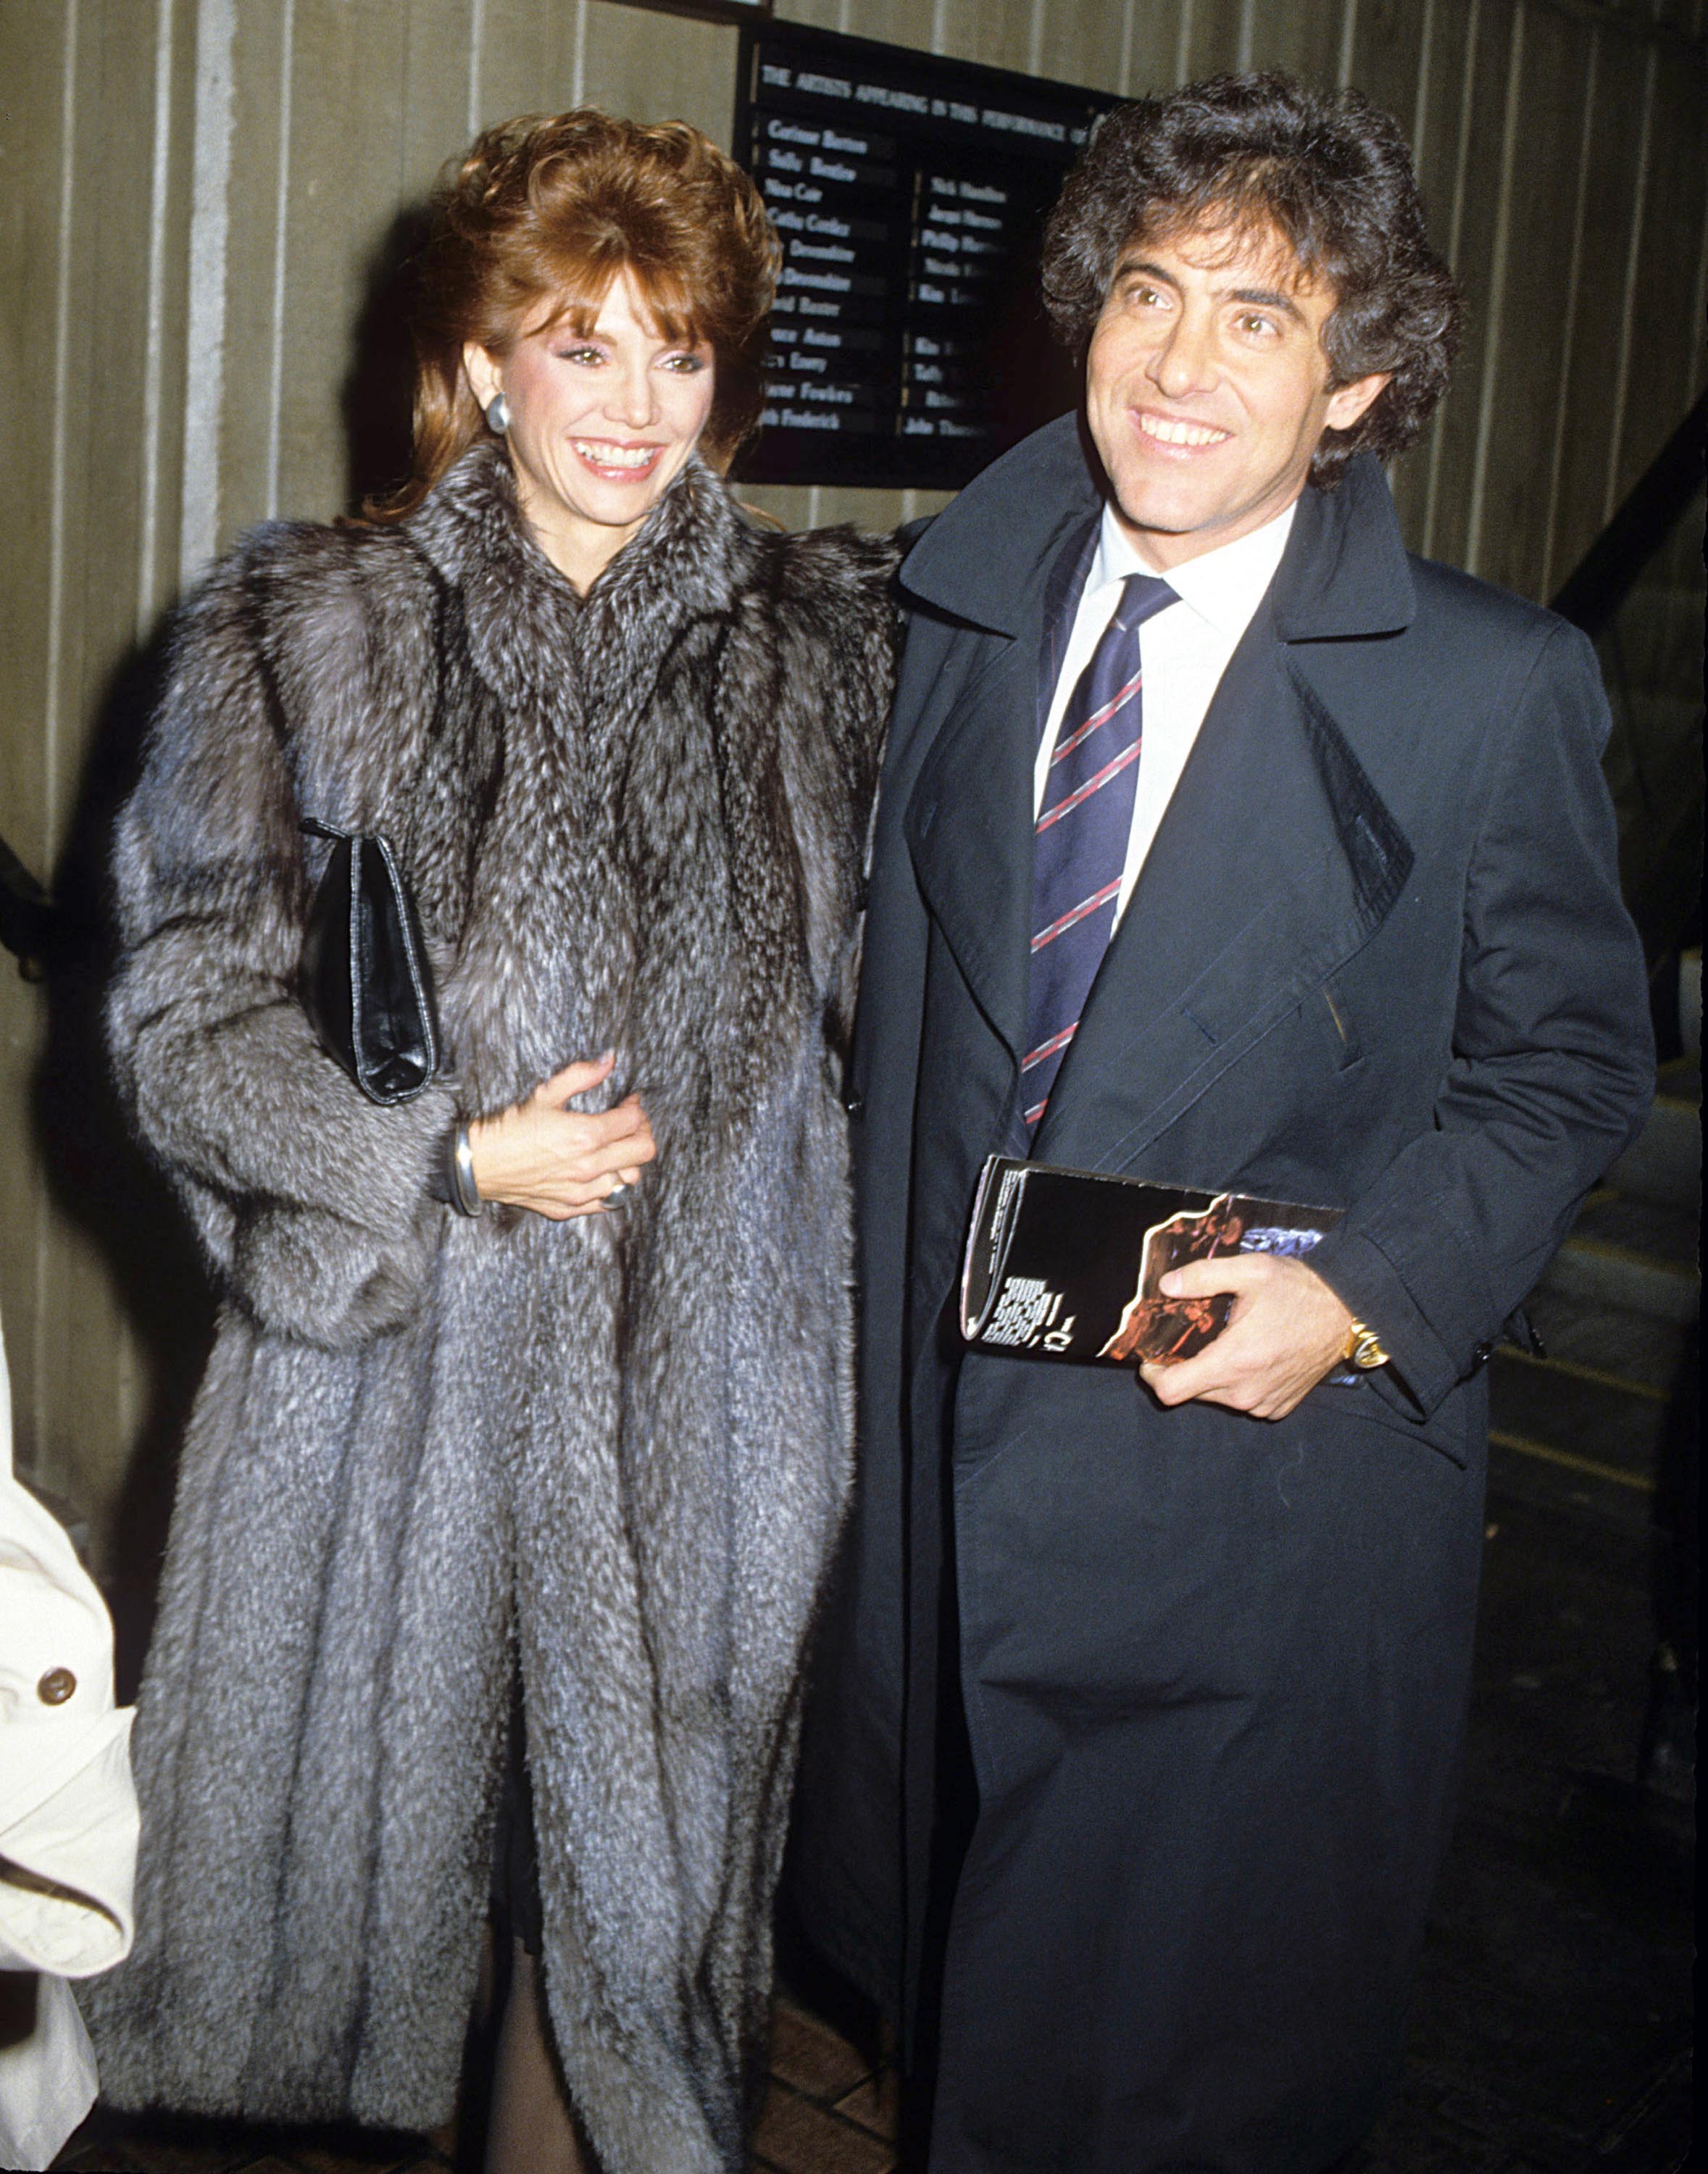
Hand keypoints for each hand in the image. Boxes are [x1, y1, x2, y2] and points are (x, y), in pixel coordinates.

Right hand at [466, 1053, 655, 1219]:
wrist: (479, 1163)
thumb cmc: (509, 1128)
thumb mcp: (545, 1094)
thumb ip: (581, 1075)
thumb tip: (609, 1059)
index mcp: (586, 1135)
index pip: (634, 1122)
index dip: (636, 1108)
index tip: (628, 1102)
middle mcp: (589, 1166)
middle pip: (644, 1151)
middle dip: (642, 1132)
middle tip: (629, 1124)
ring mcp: (581, 1191)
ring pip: (631, 1179)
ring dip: (629, 1161)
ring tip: (616, 1148)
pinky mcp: (570, 1207)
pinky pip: (609, 1202)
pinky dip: (613, 1187)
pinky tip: (602, 1173)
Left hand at [1138, 1254, 1352, 1420]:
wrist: (1348, 1313)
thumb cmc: (1299, 1290)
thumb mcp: (1250, 1271)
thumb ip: (1203, 1277)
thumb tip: (1166, 1285)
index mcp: (1233, 1362)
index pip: (1171, 1391)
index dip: (1153, 1375)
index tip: (1153, 1357)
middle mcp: (1245, 1392)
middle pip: (1192, 1393)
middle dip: (1184, 1368)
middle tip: (1193, 1338)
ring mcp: (1263, 1404)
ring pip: (1217, 1398)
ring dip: (1213, 1376)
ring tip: (1228, 1343)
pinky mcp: (1279, 1407)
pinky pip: (1244, 1401)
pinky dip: (1239, 1383)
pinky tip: (1252, 1356)